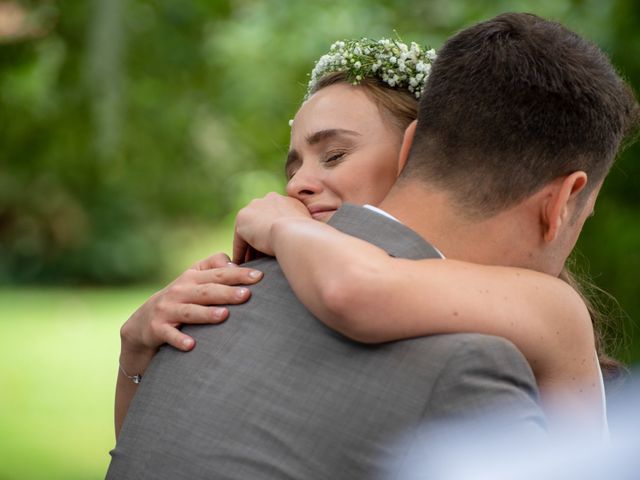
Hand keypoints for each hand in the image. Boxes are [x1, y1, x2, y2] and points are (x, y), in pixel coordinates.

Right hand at [120, 252, 262, 357]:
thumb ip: (214, 268)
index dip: (238, 274)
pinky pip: (169, 334)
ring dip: (206, 314)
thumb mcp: (193, 280)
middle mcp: (180, 290)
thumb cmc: (179, 299)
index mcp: (192, 277)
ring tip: (224, 316)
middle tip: (247, 295)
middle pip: (207, 291)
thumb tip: (236, 263)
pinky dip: (179, 339)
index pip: (218, 273)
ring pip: (189, 311)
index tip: (259, 276)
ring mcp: (167, 309)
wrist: (142, 323)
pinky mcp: (157, 328)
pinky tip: (191, 345)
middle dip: (227, 292)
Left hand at [233, 192, 310, 262]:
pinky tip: (242, 265)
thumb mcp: (309, 229)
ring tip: (251, 264)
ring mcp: (255, 207)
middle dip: (260, 238)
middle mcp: (269, 199)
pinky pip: (240, 239)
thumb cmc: (310, 237)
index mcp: (286, 201)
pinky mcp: (243, 220)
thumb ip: (302, 229)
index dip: (274, 234)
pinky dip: (241, 253)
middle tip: (260, 258)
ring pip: (250, 230)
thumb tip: (305, 240)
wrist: (296, 233)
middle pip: (261, 222)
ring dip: (250, 248)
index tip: (274, 248)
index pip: (276, 218)